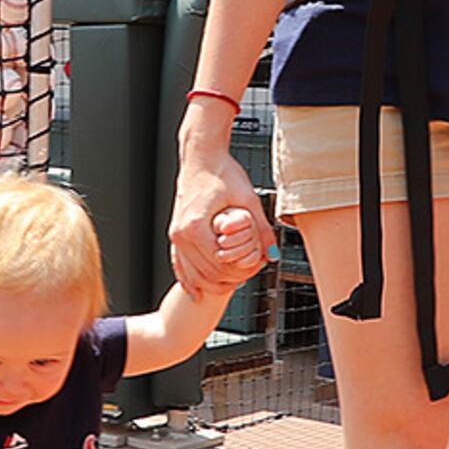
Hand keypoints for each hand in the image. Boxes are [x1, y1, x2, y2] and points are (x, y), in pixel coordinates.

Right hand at [170, 141, 269, 297]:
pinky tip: (194, 291)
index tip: (252, 271)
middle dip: (226, 279)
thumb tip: (272, 252)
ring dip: (209, 283)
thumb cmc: (221, 172)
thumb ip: (261, 229)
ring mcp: (176, 234)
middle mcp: (181, 234)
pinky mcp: (176, 231)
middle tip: (246, 279)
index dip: (237, 272)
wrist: (202, 156)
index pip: (218, 265)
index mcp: (196, 227)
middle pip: (205, 272)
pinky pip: (179, 263)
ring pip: (191, 272)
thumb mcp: (248, 199)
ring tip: (229, 286)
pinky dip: (187, 278)